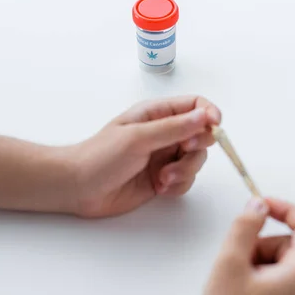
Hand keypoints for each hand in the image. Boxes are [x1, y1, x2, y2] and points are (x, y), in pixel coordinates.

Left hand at [64, 96, 220, 217]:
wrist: (78, 188)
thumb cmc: (101, 156)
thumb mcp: (138, 138)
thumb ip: (173, 128)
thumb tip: (205, 115)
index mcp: (156, 114)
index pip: (194, 105)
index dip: (209, 113)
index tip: (216, 127)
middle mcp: (164, 133)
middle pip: (201, 135)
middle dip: (197, 148)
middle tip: (181, 156)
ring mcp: (164, 156)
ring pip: (195, 160)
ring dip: (185, 171)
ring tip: (164, 179)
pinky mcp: (162, 179)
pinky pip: (186, 180)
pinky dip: (178, 185)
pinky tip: (160, 189)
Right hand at [199, 198, 294, 294]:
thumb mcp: (229, 266)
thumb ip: (244, 227)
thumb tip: (257, 206)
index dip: (285, 208)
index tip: (264, 204)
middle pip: (292, 245)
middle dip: (262, 245)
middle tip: (238, 261)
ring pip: (285, 263)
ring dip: (259, 263)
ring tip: (238, 284)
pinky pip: (283, 282)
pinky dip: (263, 279)